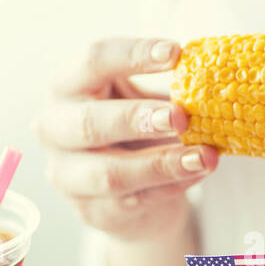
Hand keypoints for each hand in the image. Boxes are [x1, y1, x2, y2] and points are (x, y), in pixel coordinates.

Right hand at [35, 37, 218, 241]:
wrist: (132, 193)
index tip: (175, 53)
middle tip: (181, 117)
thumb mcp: (144, 101)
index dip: (133, 55)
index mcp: (66, 87)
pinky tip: (197, 174)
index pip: (92, 62)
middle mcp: (54, 129)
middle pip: (89, 122)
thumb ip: (167, 90)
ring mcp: (67, 175)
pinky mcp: (91, 212)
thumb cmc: (136, 132)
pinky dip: (171, 187)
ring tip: (204, 156)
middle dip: (136, 119)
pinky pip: (133, 201)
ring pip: (111, 173)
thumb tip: (211, 80)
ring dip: (162, 164)